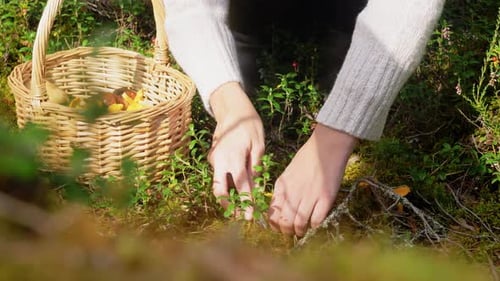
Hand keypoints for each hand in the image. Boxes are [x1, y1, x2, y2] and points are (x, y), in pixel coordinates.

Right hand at [208, 82, 264, 219]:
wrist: (231, 110)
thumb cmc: (248, 125)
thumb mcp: (258, 145)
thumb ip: (256, 167)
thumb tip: (258, 188)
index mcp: (233, 158)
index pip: (240, 186)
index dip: (245, 203)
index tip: (251, 217)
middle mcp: (219, 161)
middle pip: (220, 190)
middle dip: (229, 206)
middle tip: (240, 216)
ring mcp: (213, 160)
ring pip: (219, 184)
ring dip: (228, 196)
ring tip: (241, 206)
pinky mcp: (212, 158)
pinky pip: (220, 175)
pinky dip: (228, 183)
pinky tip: (238, 187)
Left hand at [268, 123, 357, 235]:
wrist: (326, 147)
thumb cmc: (307, 159)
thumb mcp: (288, 173)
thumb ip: (283, 191)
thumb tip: (279, 209)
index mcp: (281, 187)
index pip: (272, 215)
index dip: (275, 226)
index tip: (279, 227)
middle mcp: (293, 194)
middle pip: (284, 224)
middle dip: (287, 232)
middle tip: (292, 231)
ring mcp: (310, 197)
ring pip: (299, 225)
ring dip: (300, 230)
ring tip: (302, 229)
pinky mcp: (325, 199)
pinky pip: (317, 220)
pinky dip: (314, 224)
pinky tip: (314, 220)